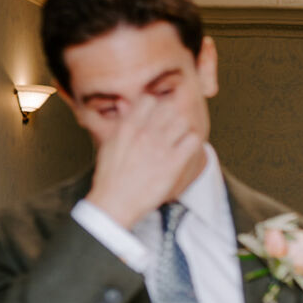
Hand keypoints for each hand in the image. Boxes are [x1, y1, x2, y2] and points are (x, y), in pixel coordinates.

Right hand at [83, 96, 205, 228]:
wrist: (116, 202)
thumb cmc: (110, 176)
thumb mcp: (109, 143)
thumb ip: (121, 121)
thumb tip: (122, 102)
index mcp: (128, 126)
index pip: (149, 100)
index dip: (155, 106)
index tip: (156, 116)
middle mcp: (145, 133)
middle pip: (169, 107)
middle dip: (171, 115)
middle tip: (171, 128)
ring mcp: (160, 148)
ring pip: (183, 121)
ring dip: (183, 128)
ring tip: (179, 139)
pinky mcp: (173, 163)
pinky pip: (193, 141)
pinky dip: (192, 143)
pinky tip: (185, 150)